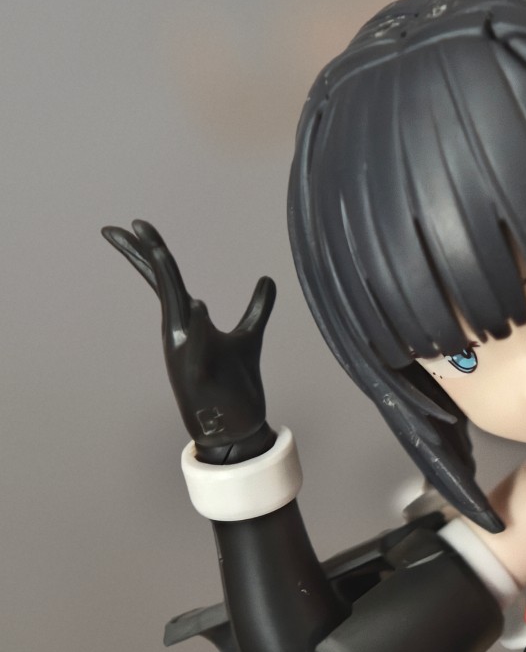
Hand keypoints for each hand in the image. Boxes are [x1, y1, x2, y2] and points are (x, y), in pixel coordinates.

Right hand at [102, 219, 275, 457]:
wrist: (235, 428)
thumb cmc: (235, 385)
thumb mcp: (249, 339)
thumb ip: (256, 309)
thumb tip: (267, 280)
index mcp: (187, 322)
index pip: (164, 280)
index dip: (149, 252)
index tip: (135, 224)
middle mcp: (180, 333)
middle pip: (162, 286)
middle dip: (147, 255)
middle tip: (133, 225)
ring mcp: (187, 355)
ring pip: (176, 311)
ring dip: (168, 281)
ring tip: (160, 251)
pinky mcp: (201, 377)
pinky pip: (199, 348)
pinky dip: (199, 328)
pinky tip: (200, 305)